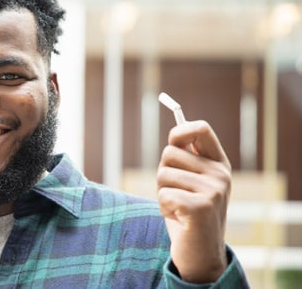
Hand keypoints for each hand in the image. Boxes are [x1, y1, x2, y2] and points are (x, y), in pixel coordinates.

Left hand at [157, 120, 230, 282]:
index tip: (172, 142)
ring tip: (178, 208)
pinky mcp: (200, 208)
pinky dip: (163, 208)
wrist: (200, 254)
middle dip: (163, 174)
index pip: (201, 129)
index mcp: (219, 164)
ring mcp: (213, 191)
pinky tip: (179, 219)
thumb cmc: (188, 214)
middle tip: (176, 194)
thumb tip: (176, 133)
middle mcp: (220, 175)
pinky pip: (163, 195)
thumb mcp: (192, 182)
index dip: (179, 131)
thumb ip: (187, 159)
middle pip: (170, 153)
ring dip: (163, 193)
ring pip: (163, 174)